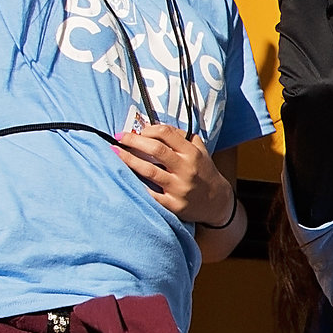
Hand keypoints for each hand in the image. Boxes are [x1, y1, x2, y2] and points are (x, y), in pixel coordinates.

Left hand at [114, 121, 236, 230]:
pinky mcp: (174, 204)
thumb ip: (180, 136)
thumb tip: (153, 127)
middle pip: (155, 150)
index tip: (137, 130)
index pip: (166, 134)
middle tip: (119, 137)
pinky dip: (138, 185)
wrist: (216, 202)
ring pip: (149, 171)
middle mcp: (186, 169)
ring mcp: (180, 188)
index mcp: (191, 153)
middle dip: (133, 141)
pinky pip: (151, 194)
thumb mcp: (199, 150)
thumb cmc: (203, 172)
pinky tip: (126, 177)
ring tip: (116, 153)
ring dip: (129, 160)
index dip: (148, 129)